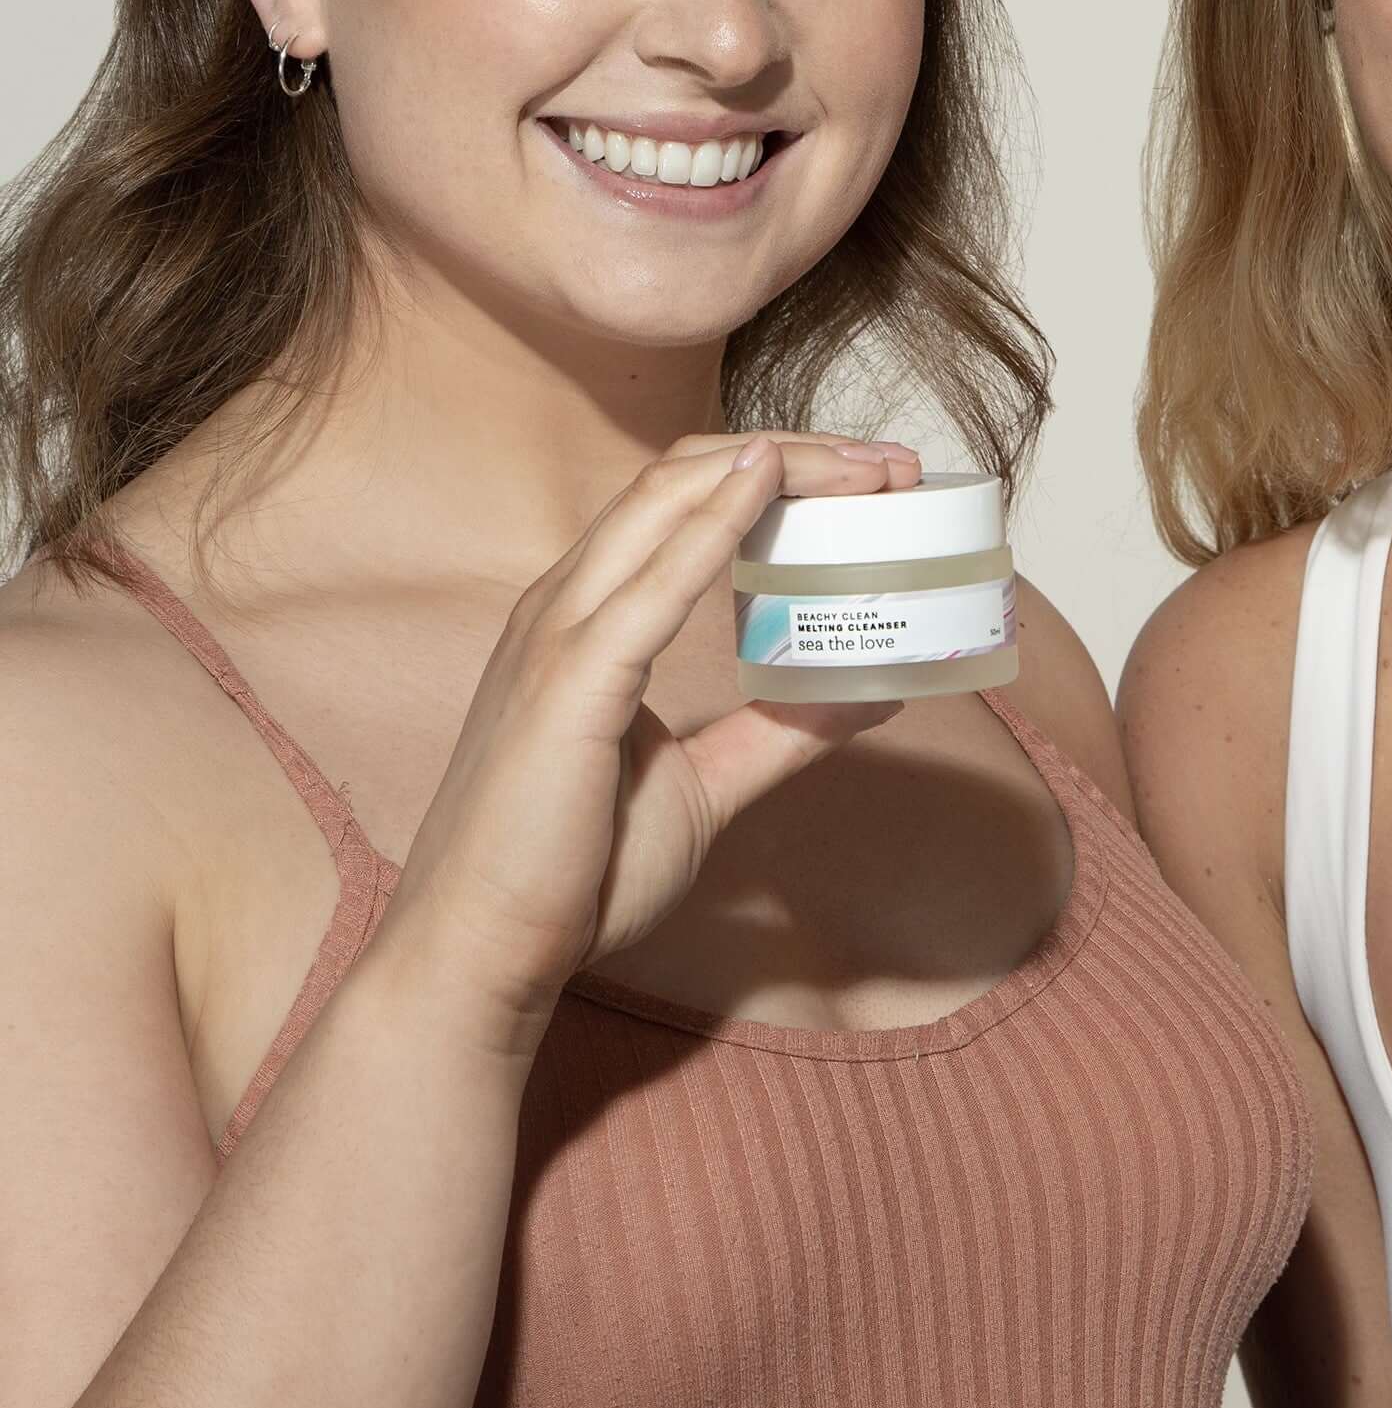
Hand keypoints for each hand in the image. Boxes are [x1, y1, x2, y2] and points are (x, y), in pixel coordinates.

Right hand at [370, 430, 919, 1057]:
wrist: (480, 956)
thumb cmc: (570, 874)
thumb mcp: (705, 787)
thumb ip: (777, 734)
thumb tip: (866, 694)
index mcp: (588, 618)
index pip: (684, 501)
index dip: (777, 469)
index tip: (874, 474)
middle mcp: (566, 605)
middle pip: (683, 478)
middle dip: (796, 451)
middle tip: (895, 460)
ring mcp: (559, 636)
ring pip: (668, 503)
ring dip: (776, 469)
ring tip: (866, 464)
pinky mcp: (567, 684)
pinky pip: (650, 586)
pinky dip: (713, 525)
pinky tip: (765, 487)